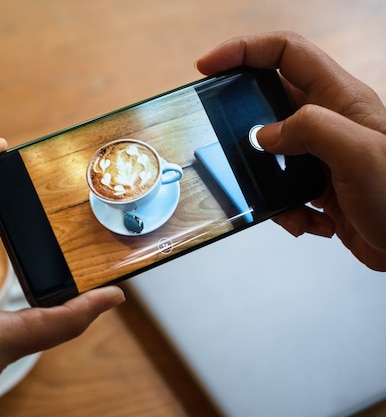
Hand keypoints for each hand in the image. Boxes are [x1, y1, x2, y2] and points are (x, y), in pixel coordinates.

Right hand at [196, 31, 385, 270]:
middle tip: (224, 143)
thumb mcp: (360, 154)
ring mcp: (322, 155)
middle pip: (268, 101)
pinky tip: (308, 221)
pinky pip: (282, 189)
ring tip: (278, 200)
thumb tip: (263, 135)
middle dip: (243, 124)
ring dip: (263, 180)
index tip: (208, 67)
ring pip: (270, 153)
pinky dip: (284, 209)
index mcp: (340, 99)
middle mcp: (329, 122)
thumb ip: (310, 130)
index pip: (286, 53)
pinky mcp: (319, 188)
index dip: (244, 50)